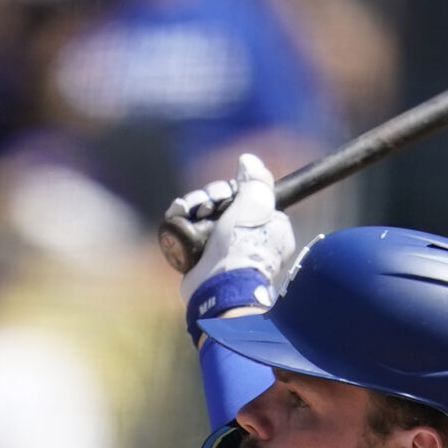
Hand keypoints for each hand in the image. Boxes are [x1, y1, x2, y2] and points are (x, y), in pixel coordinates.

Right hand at [162, 153, 295, 290]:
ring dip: (194, 204)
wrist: (219, 287)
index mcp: (268, 228)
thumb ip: (257, 180)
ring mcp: (222, 249)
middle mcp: (246, 238)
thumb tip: (248, 160)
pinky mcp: (200, 257)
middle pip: (223, 202)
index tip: (229, 193)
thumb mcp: (257, 204)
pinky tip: (178, 214)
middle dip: (211, 197)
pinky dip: (181, 219)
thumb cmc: (243, 247)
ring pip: (204, 212)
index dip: (234, 190)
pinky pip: (189, 228)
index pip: (247, 197)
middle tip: (209, 206)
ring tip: (190, 211)